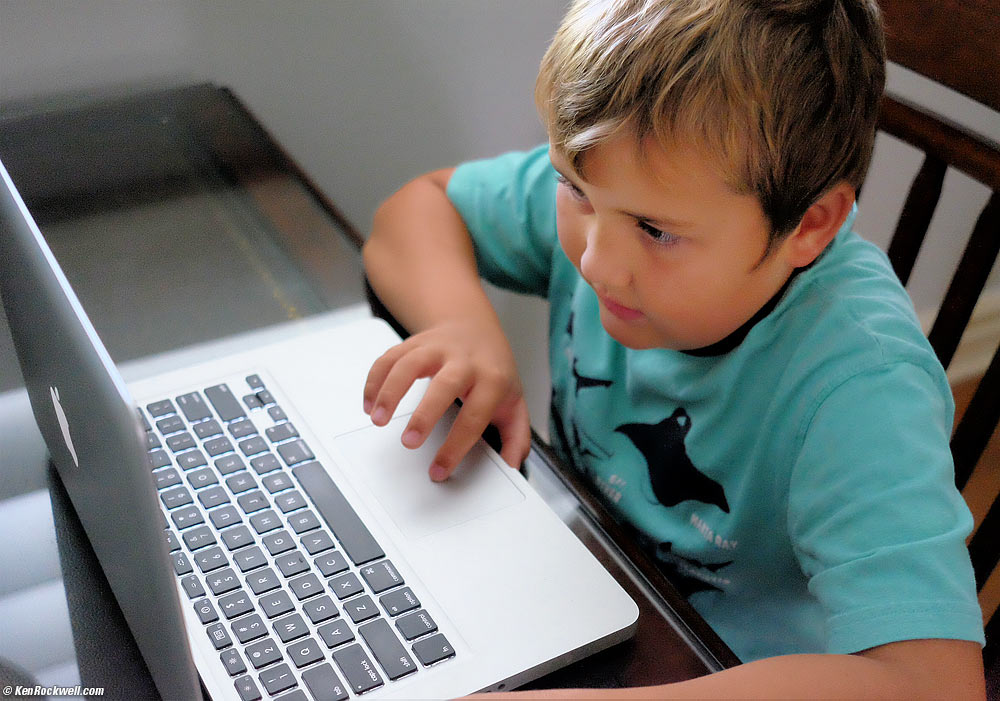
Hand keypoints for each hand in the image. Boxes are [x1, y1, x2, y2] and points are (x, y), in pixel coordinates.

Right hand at [363, 318, 530, 480]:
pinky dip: (375, 380)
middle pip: (444, 385)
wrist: (475, 326)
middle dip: (425, 415)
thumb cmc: (492, 369)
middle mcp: (464, 361)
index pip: (475, 416)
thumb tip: (513, 465)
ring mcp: (437, 348)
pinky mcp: (414, 343)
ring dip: (390, 391)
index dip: (456, 446)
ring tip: (378, 419)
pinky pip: (390, 357)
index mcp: (492, 379)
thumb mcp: (513, 401)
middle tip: (409, 442)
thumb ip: (516, 437)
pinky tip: (370, 404)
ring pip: (410, 364)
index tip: (439, 469)